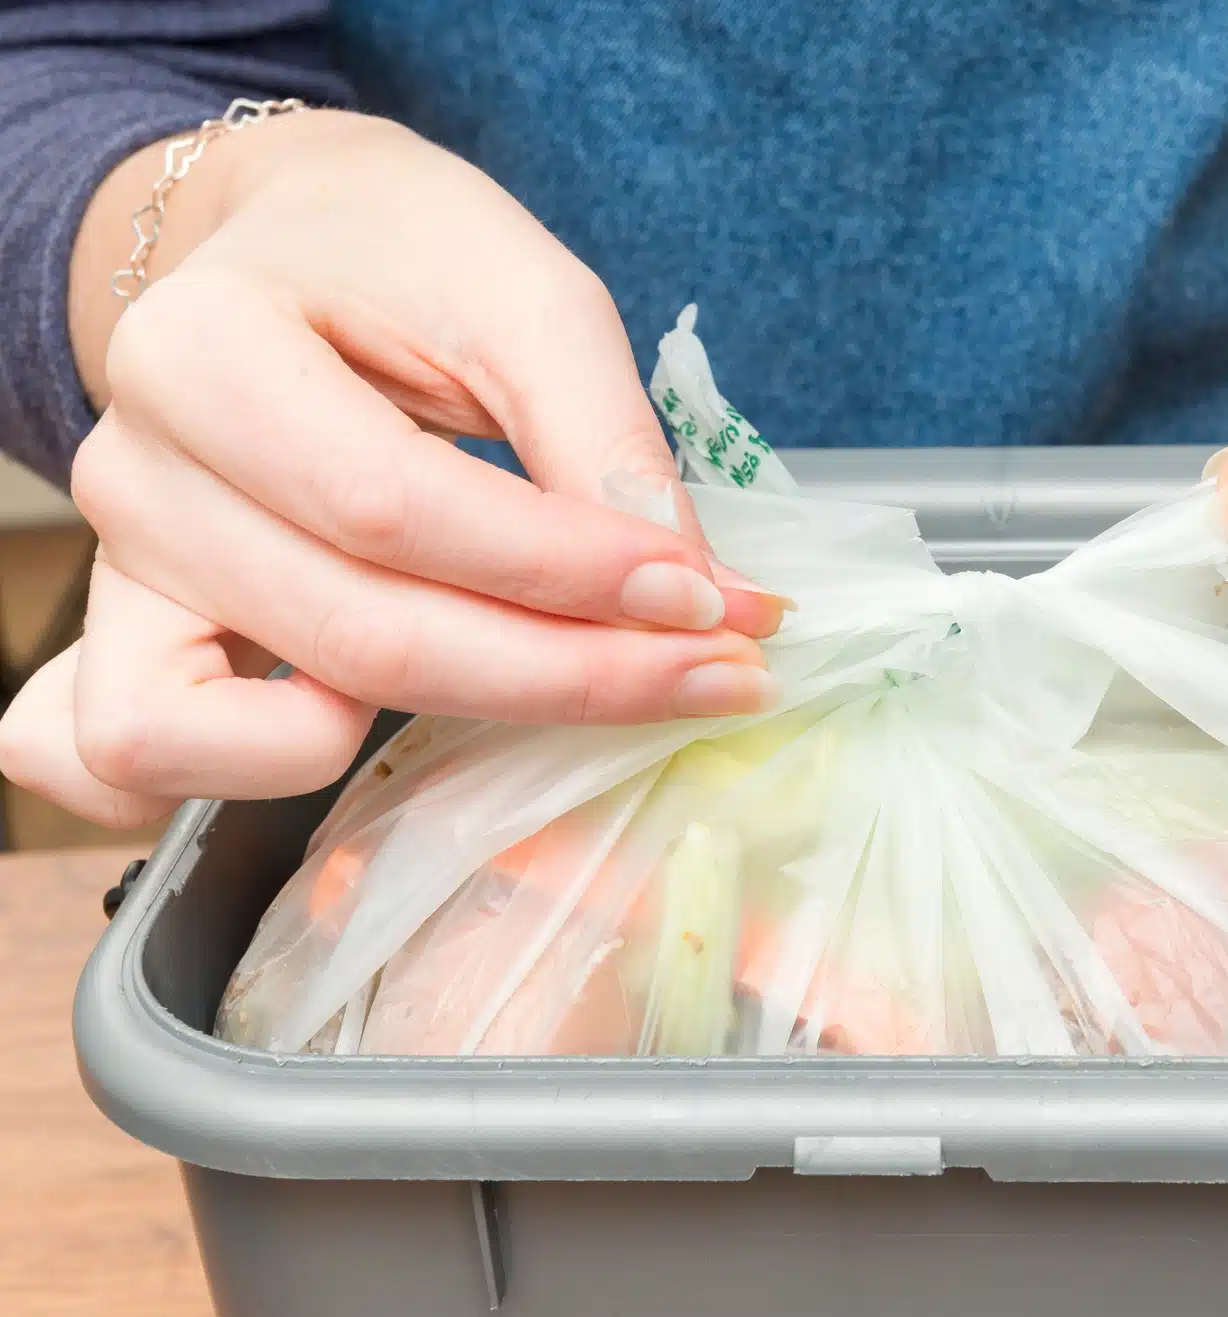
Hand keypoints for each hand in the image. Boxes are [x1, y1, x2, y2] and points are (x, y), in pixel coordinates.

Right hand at [0, 112, 785, 827]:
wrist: (285, 244)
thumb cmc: (397, 255)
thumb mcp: (522, 295)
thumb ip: (603, 440)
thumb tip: (689, 593)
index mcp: (201, 351)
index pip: (394, 509)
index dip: (569, 574)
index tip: (713, 600)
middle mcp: (136, 474)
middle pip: (363, 635)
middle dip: (570, 674)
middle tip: (718, 671)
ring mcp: (124, 572)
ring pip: (276, 726)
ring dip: (463, 725)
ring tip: (600, 682)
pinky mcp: (132, 640)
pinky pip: (136, 758)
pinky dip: (253, 777)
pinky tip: (390, 732)